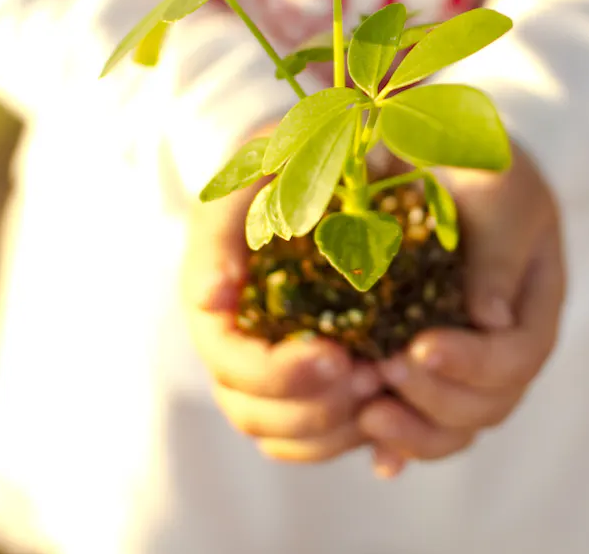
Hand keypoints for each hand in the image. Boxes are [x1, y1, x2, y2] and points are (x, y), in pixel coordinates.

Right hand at [183, 125, 382, 463]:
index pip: (228, 358)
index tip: (334, 356)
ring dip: (326, 425)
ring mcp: (263, 359)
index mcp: (216, 290)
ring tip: (379, 386)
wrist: (337, 157)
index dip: (275, 372)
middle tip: (370, 376)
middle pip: (248, 406)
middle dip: (308, 404)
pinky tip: (379, 406)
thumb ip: (231, 221)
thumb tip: (209, 299)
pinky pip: (302, 435)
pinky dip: (336, 435)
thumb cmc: (299, 154)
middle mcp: (232, 334)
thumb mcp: (265, 164)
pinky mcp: (299, 377)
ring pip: (273, 431)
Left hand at [358, 142, 565, 477]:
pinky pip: (421, 422)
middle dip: (437, 400)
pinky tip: (376, 457)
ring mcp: (467, 367)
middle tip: (381, 373)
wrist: (445, 163)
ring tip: (366, 414)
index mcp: (534, 306)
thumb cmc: (479, 169)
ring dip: (414, 431)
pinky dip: (399, 443)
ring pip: (457, 427)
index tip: (421, 347)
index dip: (474, 364)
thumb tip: (490, 319)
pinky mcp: (426, 374)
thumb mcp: (500, 190)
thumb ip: (498, 248)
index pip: (518, 356)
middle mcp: (505, 348)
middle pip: (490, 404)